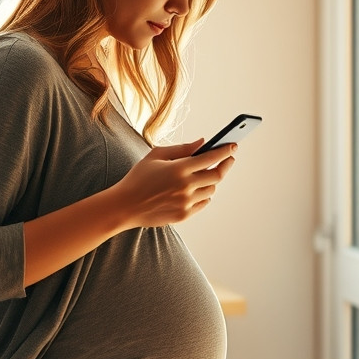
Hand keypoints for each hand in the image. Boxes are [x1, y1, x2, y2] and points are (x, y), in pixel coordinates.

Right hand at [111, 140, 234, 228]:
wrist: (125, 206)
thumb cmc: (139, 178)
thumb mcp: (155, 156)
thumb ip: (181, 148)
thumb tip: (202, 143)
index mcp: (179, 168)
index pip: (211, 157)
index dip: (225, 151)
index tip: (233, 146)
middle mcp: (185, 186)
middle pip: (217, 175)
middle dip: (226, 165)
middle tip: (229, 159)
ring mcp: (186, 202)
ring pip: (211, 190)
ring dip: (212, 181)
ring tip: (207, 174)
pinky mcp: (184, 215)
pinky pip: (203, 203)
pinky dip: (205, 195)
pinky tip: (199, 189)